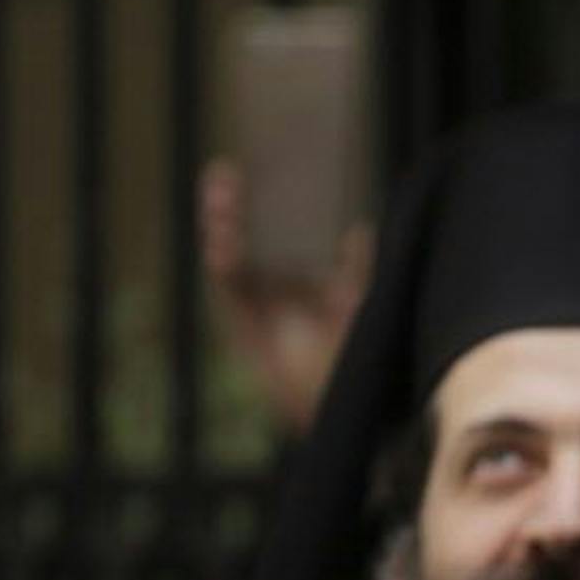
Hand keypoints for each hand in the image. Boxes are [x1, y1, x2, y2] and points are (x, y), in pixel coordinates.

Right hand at [200, 157, 371, 434]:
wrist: (344, 409)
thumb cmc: (351, 359)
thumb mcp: (356, 307)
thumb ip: (353, 269)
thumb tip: (357, 229)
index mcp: (296, 280)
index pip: (272, 232)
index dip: (261, 204)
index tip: (258, 170)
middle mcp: (271, 289)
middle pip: (244, 238)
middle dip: (230, 207)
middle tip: (225, 174)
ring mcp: (255, 307)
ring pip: (230, 257)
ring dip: (222, 226)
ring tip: (222, 195)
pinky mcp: (246, 328)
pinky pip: (230, 291)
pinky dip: (225, 265)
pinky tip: (223, 244)